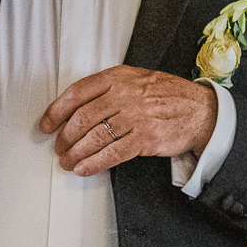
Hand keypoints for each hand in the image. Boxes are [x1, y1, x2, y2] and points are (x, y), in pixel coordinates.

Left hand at [39, 66, 217, 176]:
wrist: (200, 109)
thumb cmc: (166, 94)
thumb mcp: (135, 79)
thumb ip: (108, 88)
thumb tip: (76, 108)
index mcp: (118, 77)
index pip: (77, 92)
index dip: (56, 110)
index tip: (46, 123)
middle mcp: (124, 95)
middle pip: (82, 118)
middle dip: (65, 137)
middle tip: (59, 147)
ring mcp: (135, 117)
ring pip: (95, 138)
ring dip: (76, 153)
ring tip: (67, 162)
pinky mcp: (145, 138)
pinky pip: (113, 154)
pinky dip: (94, 164)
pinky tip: (84, 168)